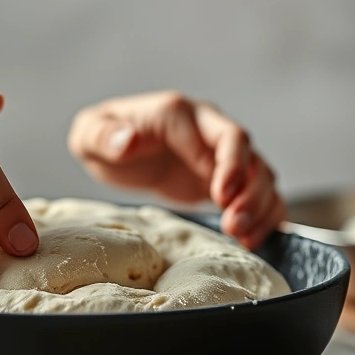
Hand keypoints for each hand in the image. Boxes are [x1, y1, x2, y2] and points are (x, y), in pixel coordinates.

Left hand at [67, 91, 283, 249]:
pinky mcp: (225, 179)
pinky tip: (252, 240)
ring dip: (258, 206)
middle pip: (249, 153)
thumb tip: (127, 141)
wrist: (113, 148)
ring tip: (242, 237)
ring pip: (260, 174)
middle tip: (235, 225)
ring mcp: (220, 155)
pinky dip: (264, 215)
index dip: (229, 165)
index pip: (223, 135)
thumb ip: (104, 136)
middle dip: (249, 190)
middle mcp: (208, 129)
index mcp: (179, 115)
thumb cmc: (103, 139)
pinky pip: (259, 194)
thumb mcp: (89, 135)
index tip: (221, 196)